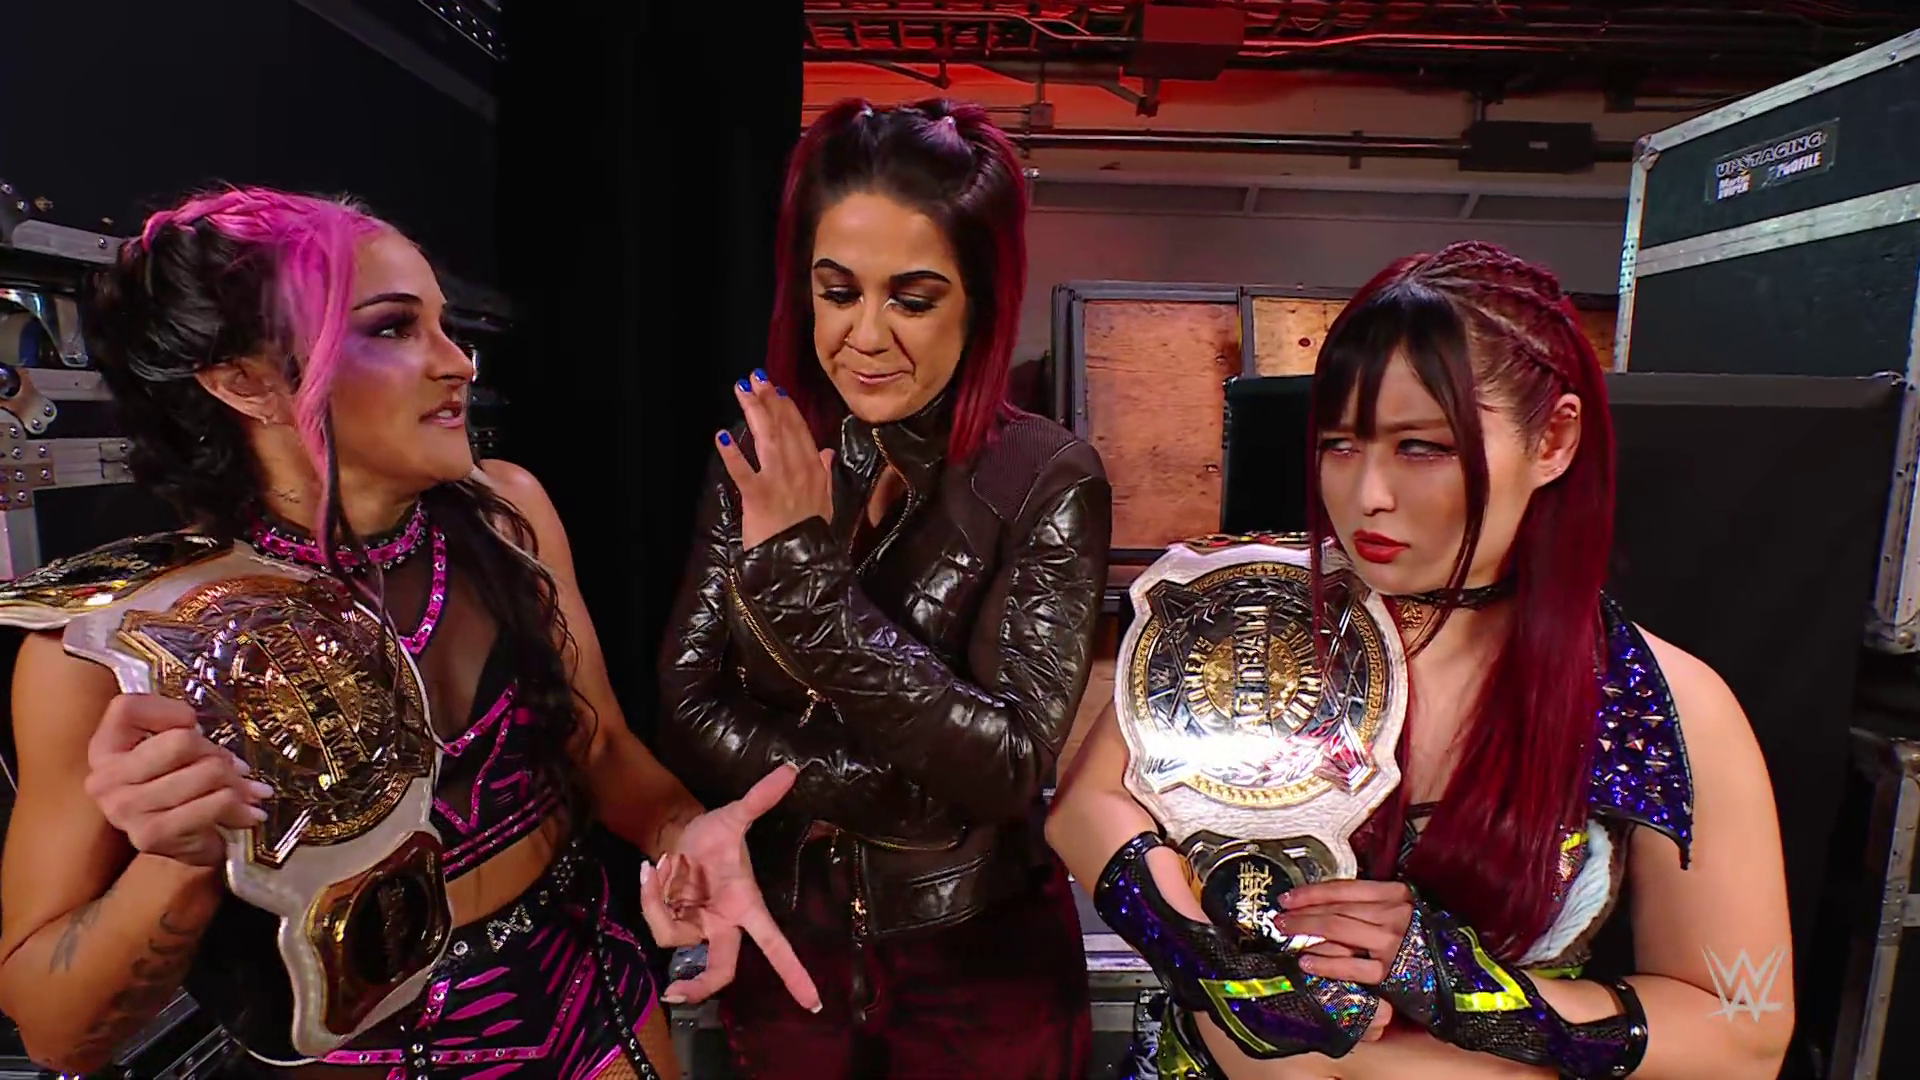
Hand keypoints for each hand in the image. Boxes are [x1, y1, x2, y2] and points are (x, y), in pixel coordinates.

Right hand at [83, 694, 273, 866]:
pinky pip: (217, 803)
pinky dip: (241, 805)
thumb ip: (181, 731)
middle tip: (234, 767)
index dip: (169, 710)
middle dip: (217, 753)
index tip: (192, 723)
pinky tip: (248, 811)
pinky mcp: (152, 834)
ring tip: (245, 790)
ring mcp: (125, 808)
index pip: (127, 708)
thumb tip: (222, 749)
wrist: (176, 847)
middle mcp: (106, 778)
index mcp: (104, 748)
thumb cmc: (177, 788)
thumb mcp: (170, 750)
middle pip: (182, 742)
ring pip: (207, 772)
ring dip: (237, 782)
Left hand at [638, 764, 821, 1011]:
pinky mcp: (674, 924)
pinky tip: (652, 871)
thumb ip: (758, 798)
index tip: (814, 1003)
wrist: (678, 834)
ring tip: (661, 864)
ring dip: (659, 900)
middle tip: (674, 992)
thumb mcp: (733, 815)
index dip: (793, 973)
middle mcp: (724, 924)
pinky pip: (657, 922)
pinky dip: (650, 895)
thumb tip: (790, 769)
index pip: (774, 945)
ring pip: (673, 936)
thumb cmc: (712, 833)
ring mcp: (697, 928)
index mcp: (746, 907)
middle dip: (698, 985)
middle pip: (719, 969)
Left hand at [716, 370, 834, 549]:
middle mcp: (797, 469)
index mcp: (813, 469)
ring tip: (742, 392)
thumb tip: (826, 451)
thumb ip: (824, 473)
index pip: (799, 430)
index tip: (775, 388)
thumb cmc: (811, 534)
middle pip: (781, 427)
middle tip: (754, 378)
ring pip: (765, 439)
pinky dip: (732, 455)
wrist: (802, 563)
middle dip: (767, 400)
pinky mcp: (758, 497)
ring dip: (753, 413)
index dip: (786, 407)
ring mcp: (777, 481)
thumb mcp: (825, 501)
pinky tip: (721, 437)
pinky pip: (743, 472)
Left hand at [1276, 879, 1415, 984]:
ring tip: (1286, 933)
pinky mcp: (1390, 972)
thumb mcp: (1404, 911)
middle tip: (1279, 917)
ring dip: (1306, 930)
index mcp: (1396, 894)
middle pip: (1336, 908)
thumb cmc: (1427, 939)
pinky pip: (1349, 965)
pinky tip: (1306, 962)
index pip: (1344, 888)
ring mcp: (1391, 943)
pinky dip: (1324, 963)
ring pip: (1338, 930)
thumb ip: (1373, 905)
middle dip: (1302, 912)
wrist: (1460, 973)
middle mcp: (1393, 914)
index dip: (1312, 891)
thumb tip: (1330, 904)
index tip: (1289, 896)